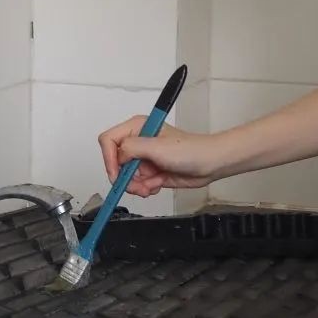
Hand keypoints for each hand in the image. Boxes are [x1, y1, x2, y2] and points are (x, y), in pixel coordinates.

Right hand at [98, 118, 226, 196]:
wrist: (209, 164)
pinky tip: (156, 185)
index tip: (116, 174)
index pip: (108, 140)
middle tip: (136, 184)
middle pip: (115, 162)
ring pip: (126, 177)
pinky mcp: (151, 172)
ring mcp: (144, 158)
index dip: (109, 158)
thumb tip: (118, 157)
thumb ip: (131, 148)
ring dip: (136, 185)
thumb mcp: (156, 147)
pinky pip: (137, 184)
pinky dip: (144, 188)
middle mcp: (138, 142)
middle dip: (125, 177)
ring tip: (150, 186)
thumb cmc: (190, 150)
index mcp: (136, 128)